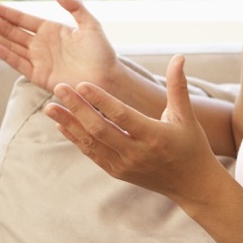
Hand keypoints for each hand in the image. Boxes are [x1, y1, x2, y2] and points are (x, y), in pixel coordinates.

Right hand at [0, 0, 120, 92]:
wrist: (107, 78)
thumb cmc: (102, 52)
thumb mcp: (90, 24)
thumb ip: (76, 7)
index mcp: (50, 30)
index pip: (22, 19)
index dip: (6, 12)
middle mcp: (41, 44)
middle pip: (12, 31)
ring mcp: (38, 60)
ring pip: (11, 46)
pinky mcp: (39, 76)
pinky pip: (19, 63)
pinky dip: (6, 55)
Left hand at [45, 56, 225, 205]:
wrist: (192, 185)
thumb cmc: (191, 146)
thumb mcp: (187, 116)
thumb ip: (178, 86)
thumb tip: (178, 56)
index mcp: (154, 136)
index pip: (122, 116)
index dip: (101, 100)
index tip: (82, 84)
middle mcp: (136, 153)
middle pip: (99, 128)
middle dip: (76, 107)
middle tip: (58, 87)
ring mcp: (124, 165)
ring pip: (91, 142)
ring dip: (69, 123)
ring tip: (50, 106)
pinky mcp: (117, 172)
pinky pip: (91, 154)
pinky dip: (75, 139)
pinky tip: (61, 124)